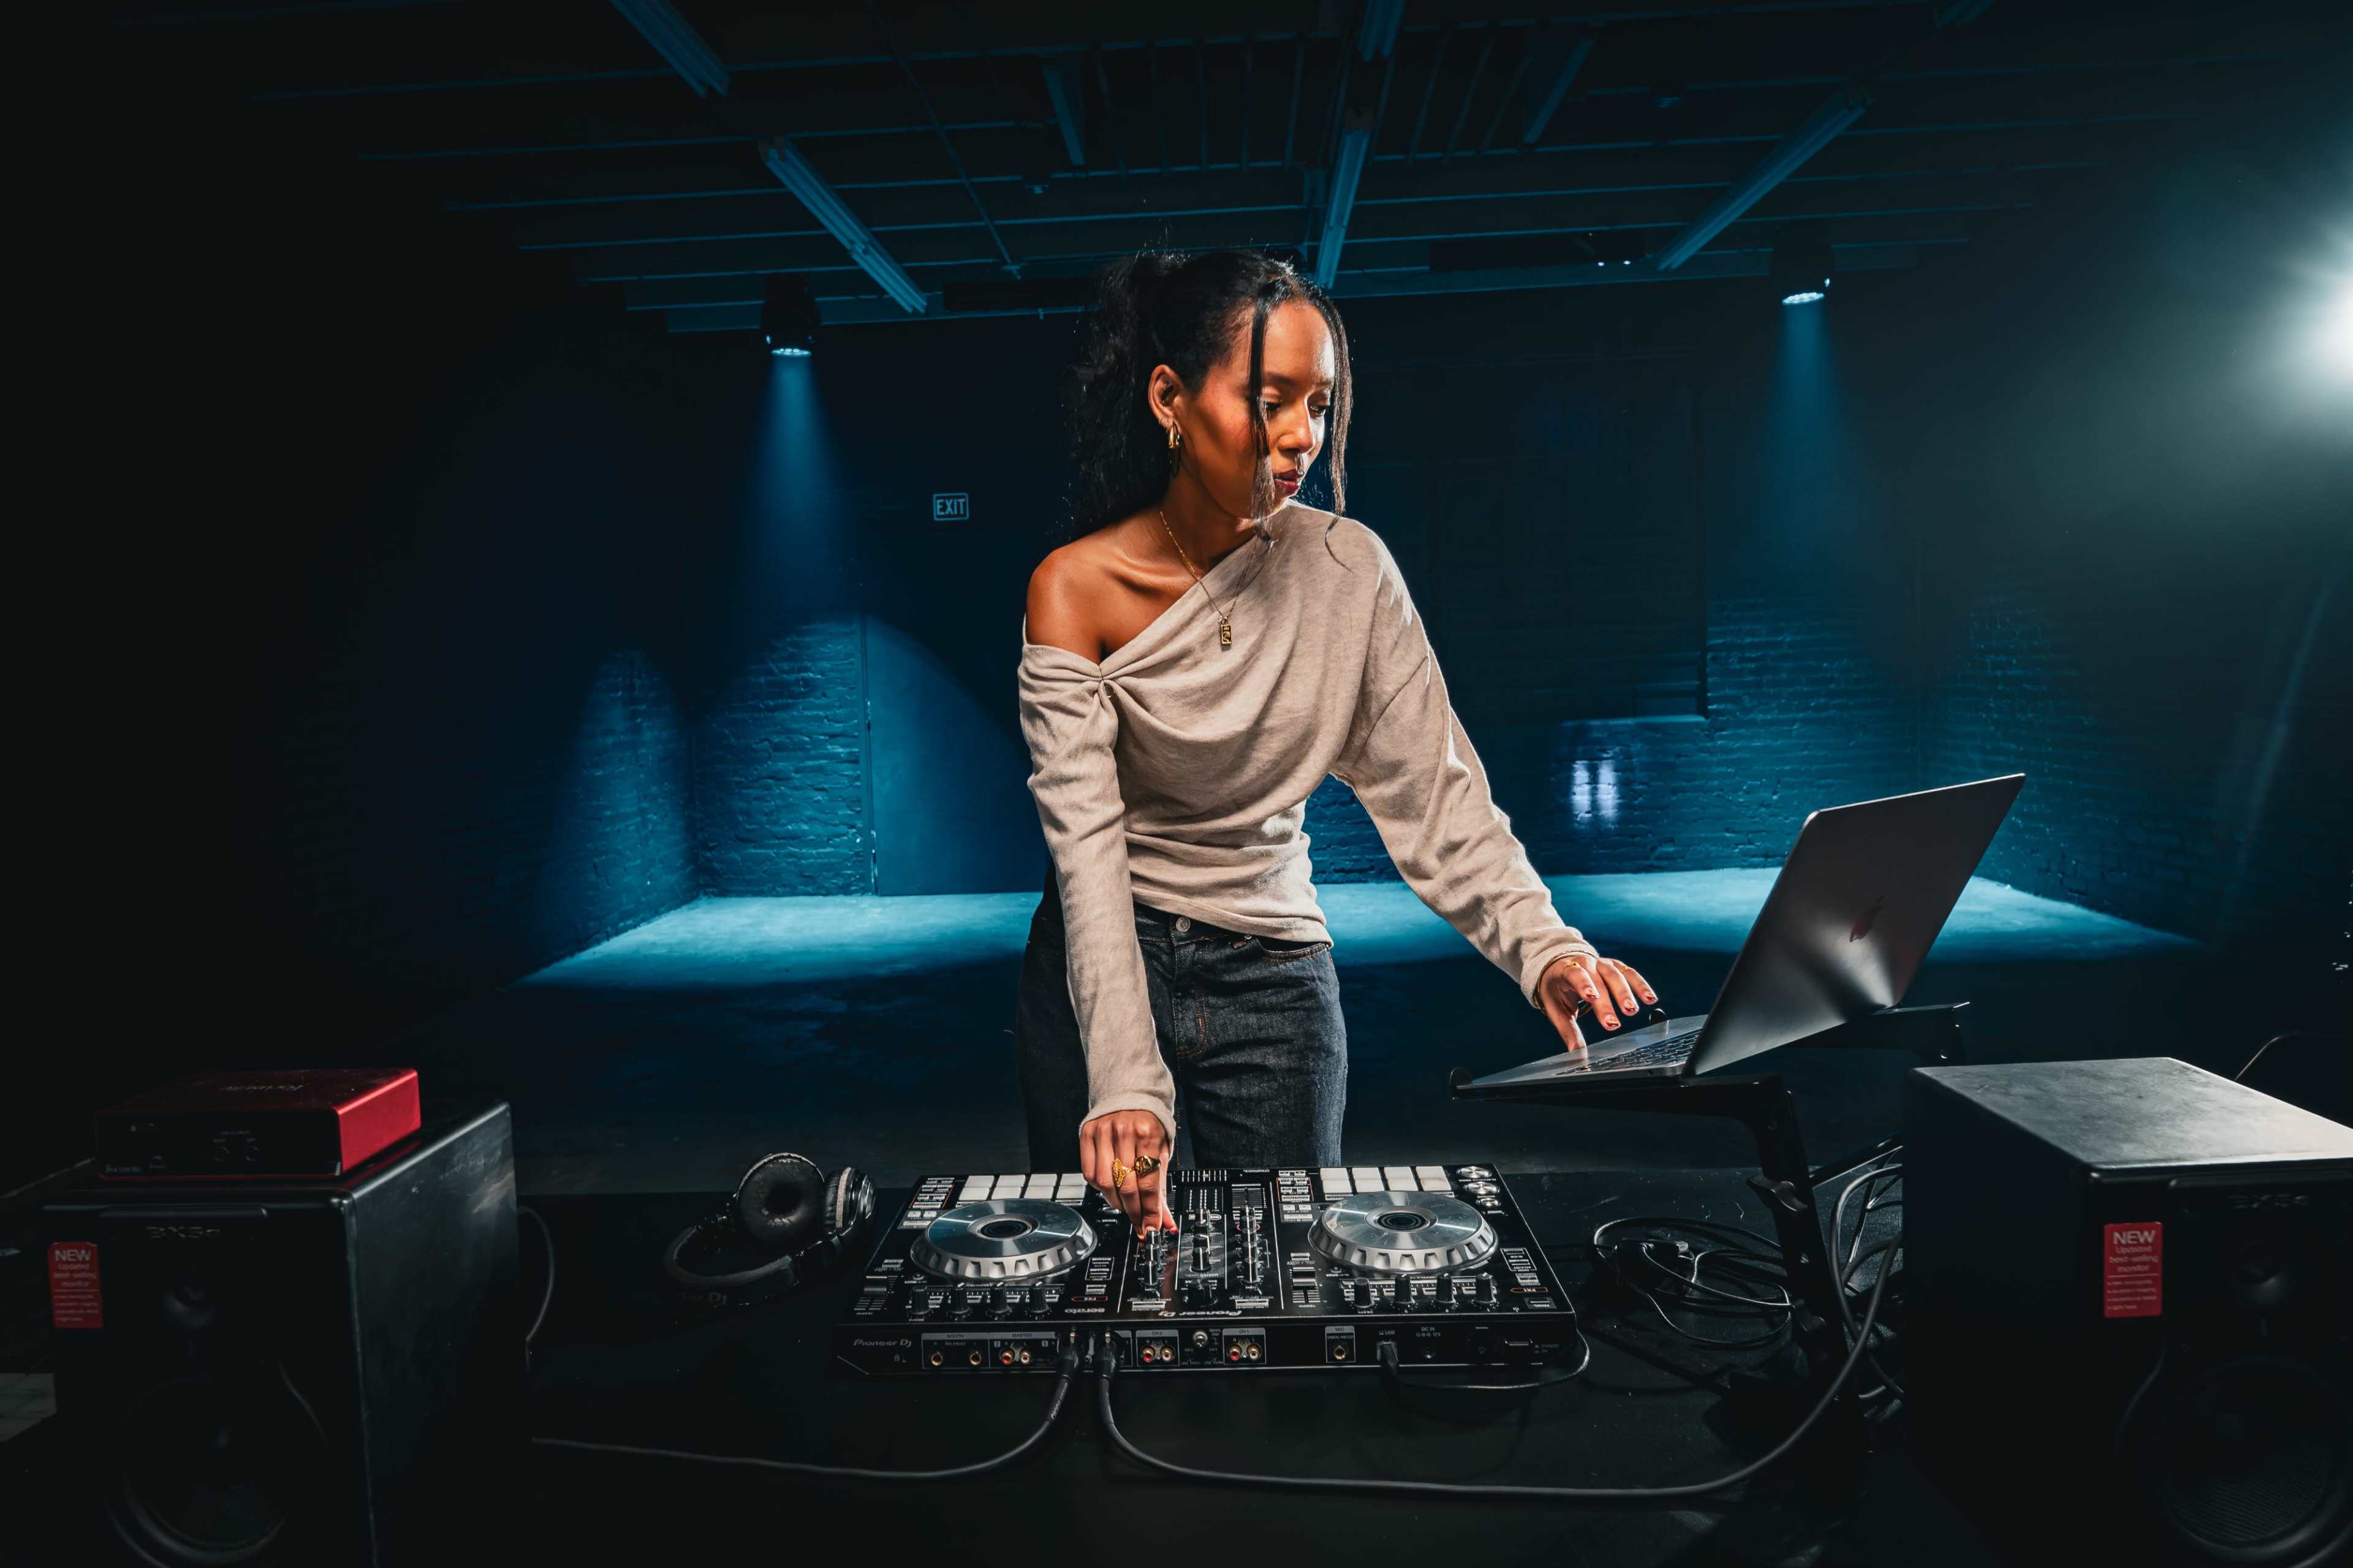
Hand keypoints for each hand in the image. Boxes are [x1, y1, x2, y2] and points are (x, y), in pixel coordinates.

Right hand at [1079, 1110, 1175, 1235]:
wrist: (1129, 1093)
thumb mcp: (1162, 1150)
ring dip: (1117, 1203)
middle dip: (1135, 1212)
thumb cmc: (1148, 1123)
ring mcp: (1103, 1132)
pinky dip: (1100, 1188)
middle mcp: (1124, 1132)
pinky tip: (1110, 1189)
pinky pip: (1089, 1173)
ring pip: (1106, 1183)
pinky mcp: (1087, 1134)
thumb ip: (1162, 1187)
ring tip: (1126, 1206)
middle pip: (1127, 1186)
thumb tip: (1165, 1219)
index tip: (1152, 1227)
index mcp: (1148, 1134)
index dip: (1150, 1211)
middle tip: (1139, 1223)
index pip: (1149, 1183)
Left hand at [1538, 952, 1658, 1051]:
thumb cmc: (1557, 988)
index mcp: (1566, 970)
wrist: (1563, 964)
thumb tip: (1576, 1052)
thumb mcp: (1556, 1007)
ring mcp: (1602, 963)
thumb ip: (1567, 1030)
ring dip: (1626, 993)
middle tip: (1614, 1023)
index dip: (1584, 984)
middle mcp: (1586, 963)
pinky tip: (1650, 999)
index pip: (1576, 975)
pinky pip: (1630, 974)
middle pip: (1599, 980)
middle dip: (1607, 1001)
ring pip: (1617, 975)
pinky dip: (1641, 986)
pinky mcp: (1616, 965)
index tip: (1592, 998)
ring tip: (1632, 1010)